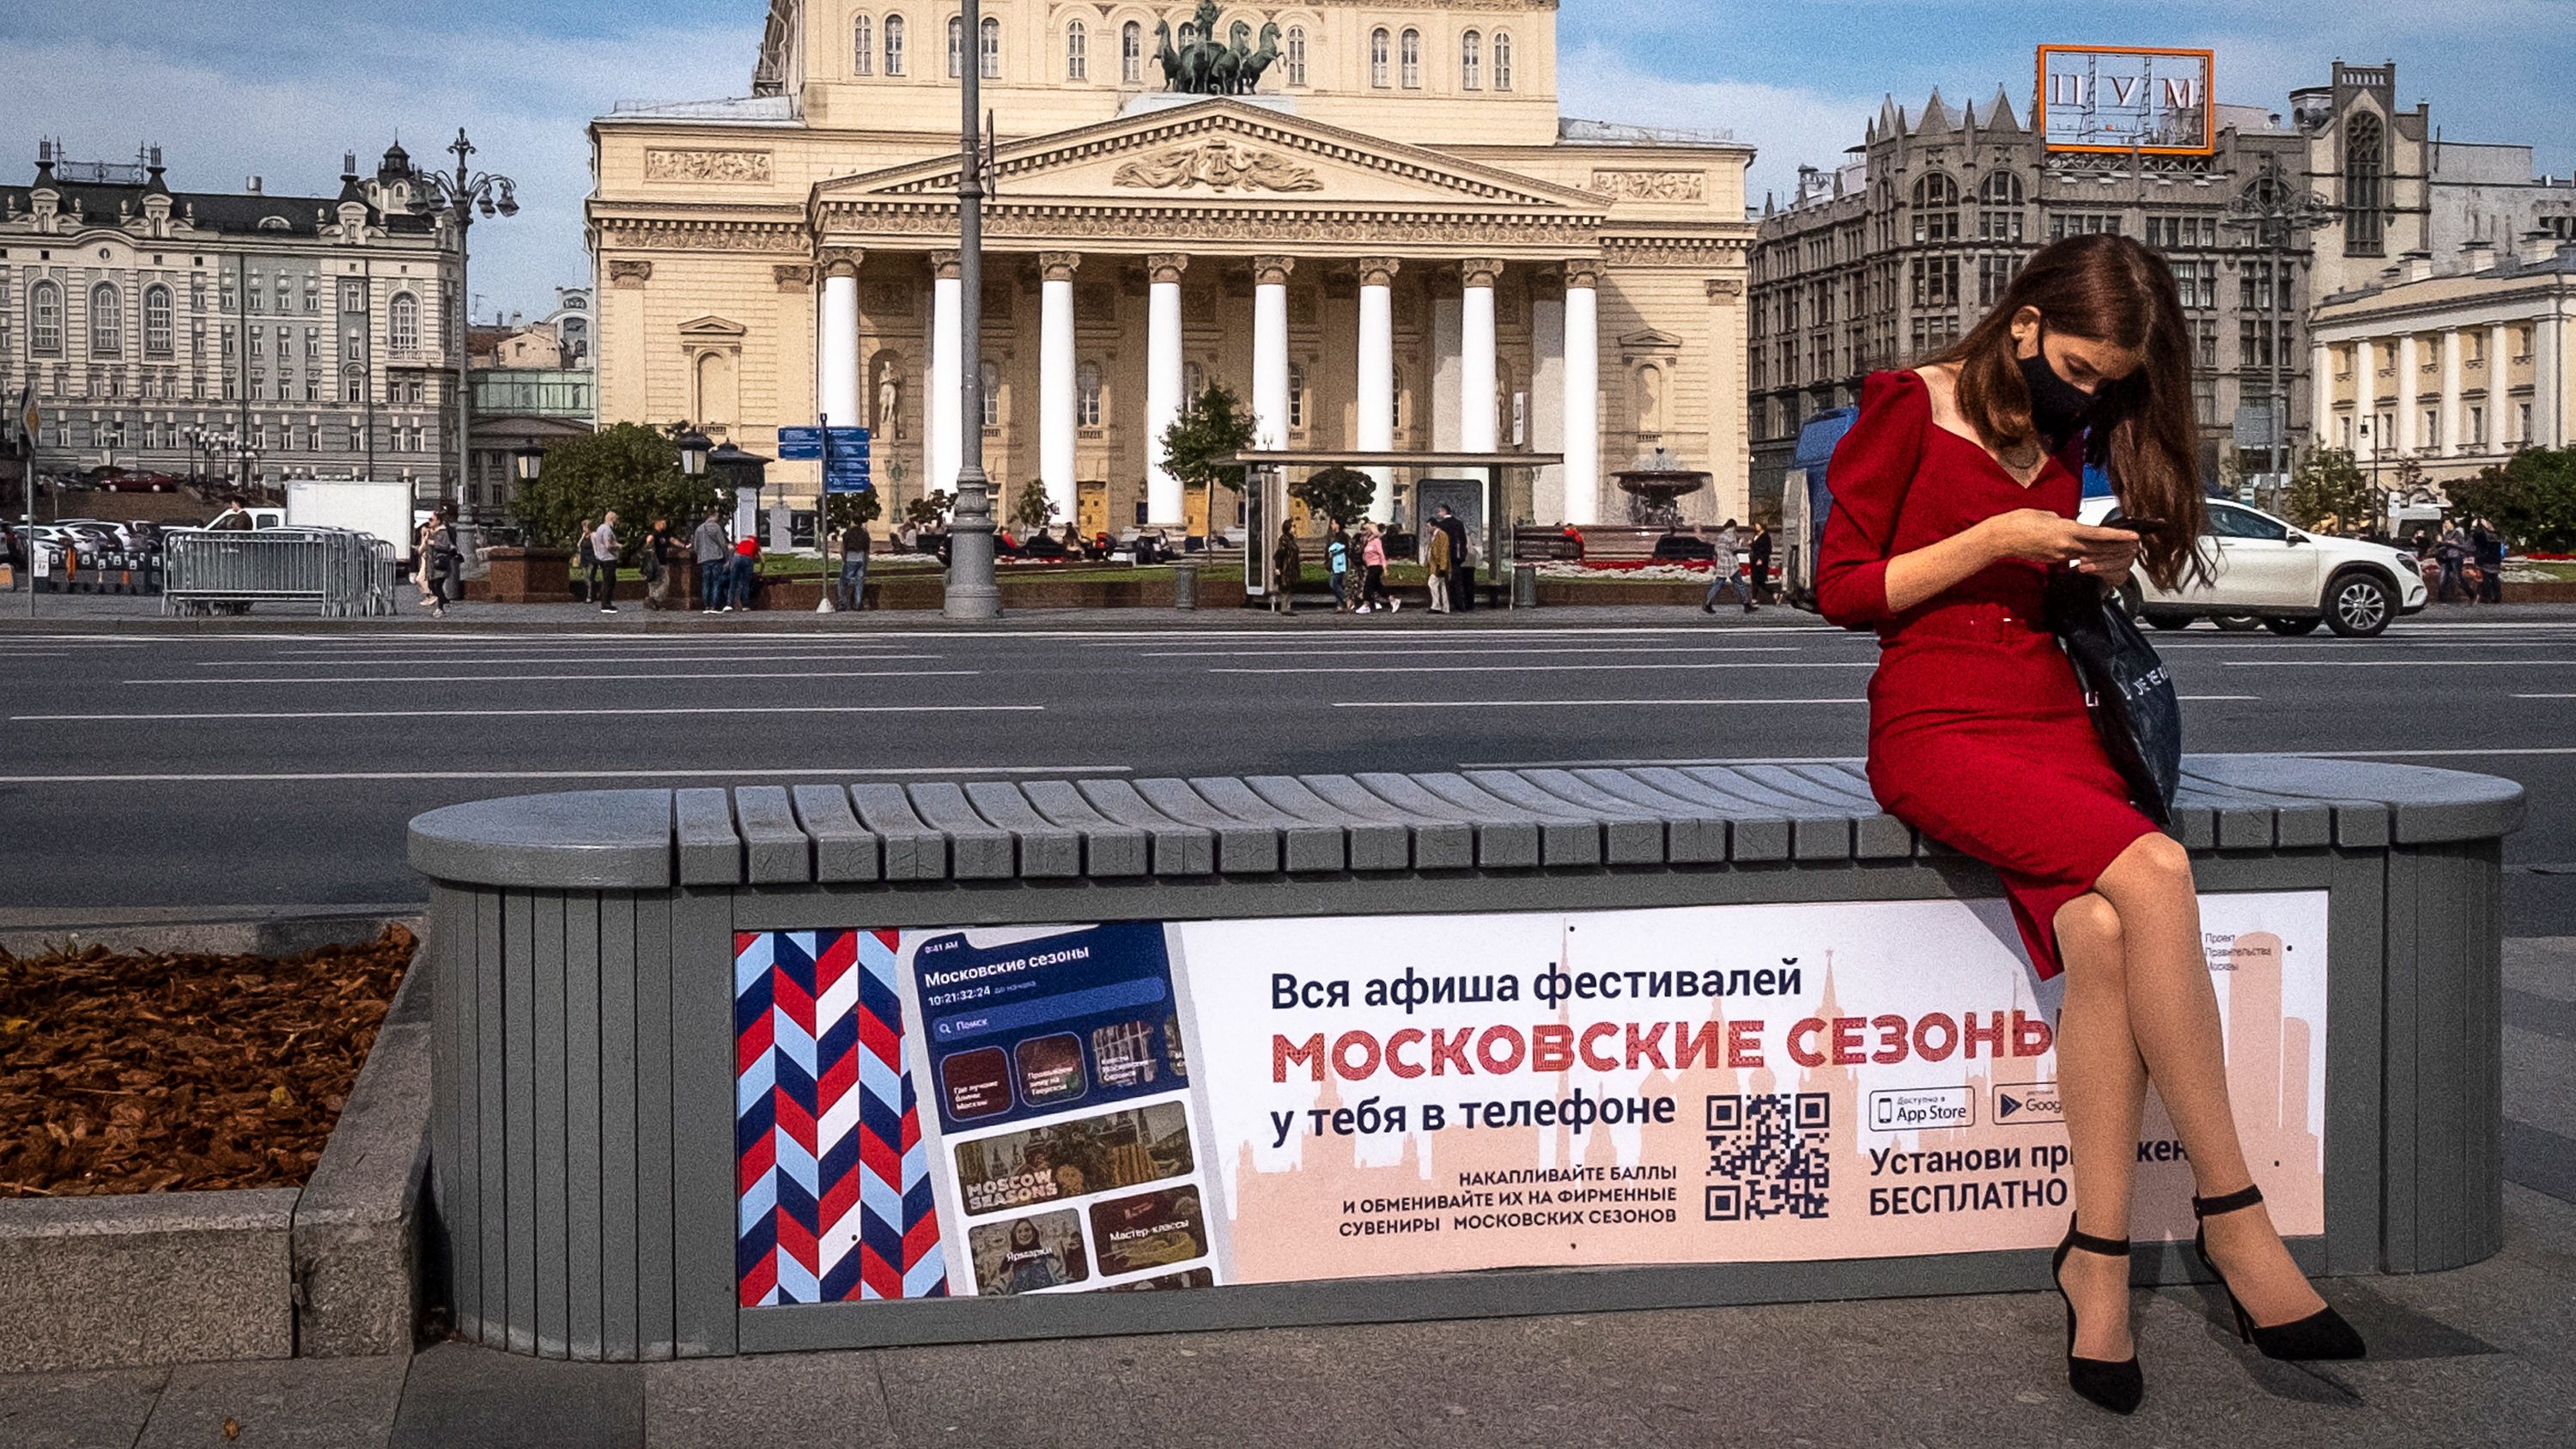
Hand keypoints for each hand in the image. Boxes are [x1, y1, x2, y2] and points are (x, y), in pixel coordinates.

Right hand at [1978, 509, 2139, 578]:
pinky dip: (2086, 555)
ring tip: (2119, 551)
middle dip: (2117, 547)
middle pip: (2098, 548)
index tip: (2133, 537)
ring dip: (2104, 553)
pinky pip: (2074, 557)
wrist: (2000, 538)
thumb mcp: (2047, 515)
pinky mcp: (2053, 560)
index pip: (2099, 534)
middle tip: (2133, 546)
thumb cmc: (2019, 521)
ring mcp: (2060, 555)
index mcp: (2066, 530)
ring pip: (2088, 554)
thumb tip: (2072, 525)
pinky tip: (2093, 554)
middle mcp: (2065, 545)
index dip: (2118, 536)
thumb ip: (2064, 521)